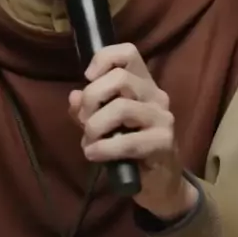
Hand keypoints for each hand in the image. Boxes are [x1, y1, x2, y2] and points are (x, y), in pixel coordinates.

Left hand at [69, 43, 198, 219]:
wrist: (160, 183)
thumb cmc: (130, 149)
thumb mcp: (103, 126)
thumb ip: (87, 110)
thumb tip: (73, 96)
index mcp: (142, 84)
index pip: (128, 53)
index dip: (104, 58)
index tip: (88, 78)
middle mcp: (155, 95)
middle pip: (120, 78)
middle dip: (92, 98)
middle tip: (84, 120)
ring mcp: (162, 118)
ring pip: (122, 107)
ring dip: (95, 126)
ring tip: (89, 143)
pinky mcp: (164, 142)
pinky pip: (128, 141)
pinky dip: (104, 148)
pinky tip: (94, 154)